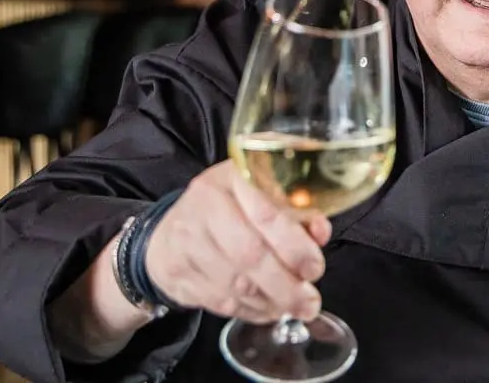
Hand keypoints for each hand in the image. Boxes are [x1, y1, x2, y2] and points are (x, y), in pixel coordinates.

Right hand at [144, 159, 331, 322]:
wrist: (169, 232)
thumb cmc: (228, 211)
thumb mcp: (261, 196)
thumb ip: (296, 212)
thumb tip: (319, 232)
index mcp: (231, 178)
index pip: (266, 214)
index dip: (295, 246)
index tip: (314, 268)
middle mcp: (203, 206)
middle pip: (250, 254)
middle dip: (286, 284)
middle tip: (309, 301)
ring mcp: (185, 241)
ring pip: (236, 284)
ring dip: (272, 301)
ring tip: (293, 307)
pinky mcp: (175, 274)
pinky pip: (220, 302)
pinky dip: (251, 310)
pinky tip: (268, 308)